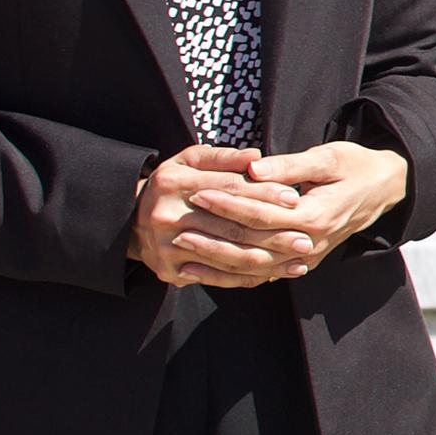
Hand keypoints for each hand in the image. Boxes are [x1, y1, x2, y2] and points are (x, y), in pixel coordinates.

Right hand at [130, 145, 304, 289]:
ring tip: (299, 261)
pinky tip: (273, 275)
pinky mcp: (168, 270)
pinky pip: (214, 276)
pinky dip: (246, 277)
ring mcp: (166, 246)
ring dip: (267, 261)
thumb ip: (223, 157)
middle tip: (306, 239)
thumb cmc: (173, 184)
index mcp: (174, 182)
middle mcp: (167, 216)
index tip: (294, 198)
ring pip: (226, 256)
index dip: (264, 193)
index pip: (229, 188)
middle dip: (273, 234)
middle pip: (230, 226)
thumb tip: (256, 157)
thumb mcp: (189, 160)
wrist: (129, 220)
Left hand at [190, 141, 411, 278]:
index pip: (262, 214)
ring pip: (254, 267)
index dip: (229, 204)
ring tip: (182, 252)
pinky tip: (204, 272)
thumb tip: (252, 170)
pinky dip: (231, 276)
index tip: (199, 193)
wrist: (385, 190)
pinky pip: (262, 275)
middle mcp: (311, 243)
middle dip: (212, 235)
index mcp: (317, 215)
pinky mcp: (302, 262)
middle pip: (253, 245)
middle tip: (177, 226)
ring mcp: (307, 257)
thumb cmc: (355, 166)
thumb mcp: (328, 156)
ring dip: (216, 261)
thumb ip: (290, 165)